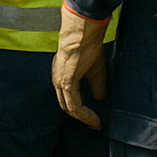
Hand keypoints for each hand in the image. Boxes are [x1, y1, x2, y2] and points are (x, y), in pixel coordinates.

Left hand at [51, 1, 108, 129]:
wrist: (82, 33)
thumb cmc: (88, 45)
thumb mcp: (95, 69)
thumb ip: (96, 86)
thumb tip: (100, 100)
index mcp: (61, 73)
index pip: (68, 97)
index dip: (80, 109)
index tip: (93, 117)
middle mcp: (57, 78)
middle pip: (66, 105)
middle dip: (81, 117)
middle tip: (94, 124)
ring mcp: (59, 81)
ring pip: (69, 107)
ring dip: (83, 118)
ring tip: (96, 124)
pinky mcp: (65, 83)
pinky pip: (74, 106)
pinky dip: (85, 115)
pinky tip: (95, 120)